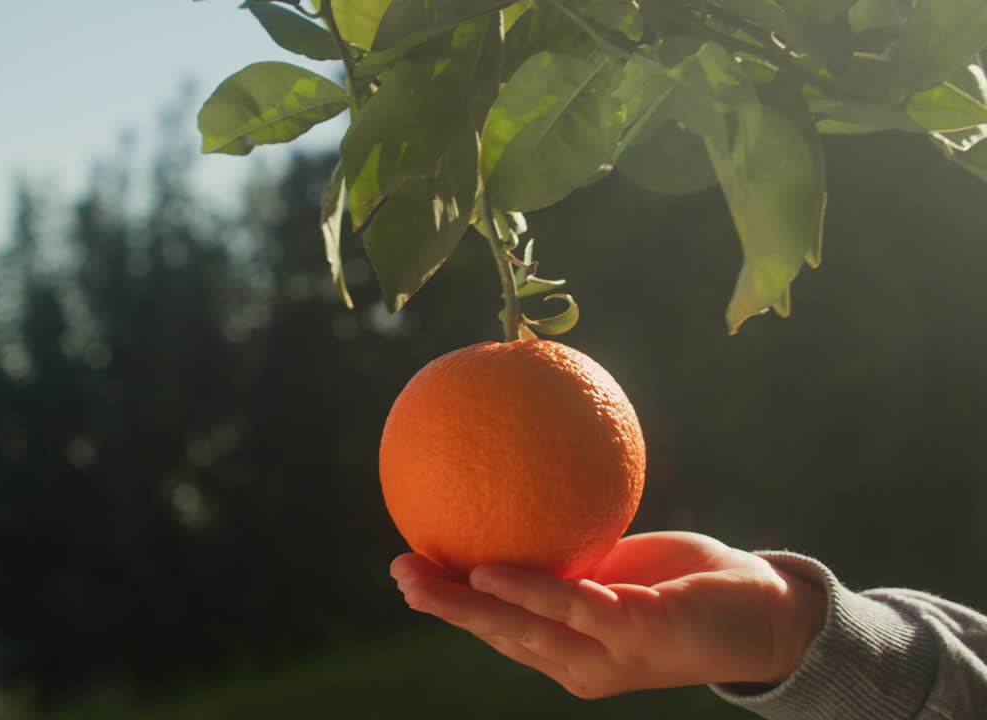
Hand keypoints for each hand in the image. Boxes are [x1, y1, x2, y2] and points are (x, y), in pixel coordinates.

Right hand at [390, 531, 825, 698]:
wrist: (768, 612)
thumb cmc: (687, 586)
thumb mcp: (618, 566)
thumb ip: (573, 551)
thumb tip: (528, 494)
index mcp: (570, 648)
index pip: (500, 630)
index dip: (453, 605)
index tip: (410, 572)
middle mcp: (579, 663)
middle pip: (497, 636)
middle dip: (444, 608)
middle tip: (398, 574)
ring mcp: (605, 657)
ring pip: (520, 631)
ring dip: (466, 605)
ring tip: (420, 577)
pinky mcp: (636, 636)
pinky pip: (571, 608)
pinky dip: (527, 591)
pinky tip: (489, 571)